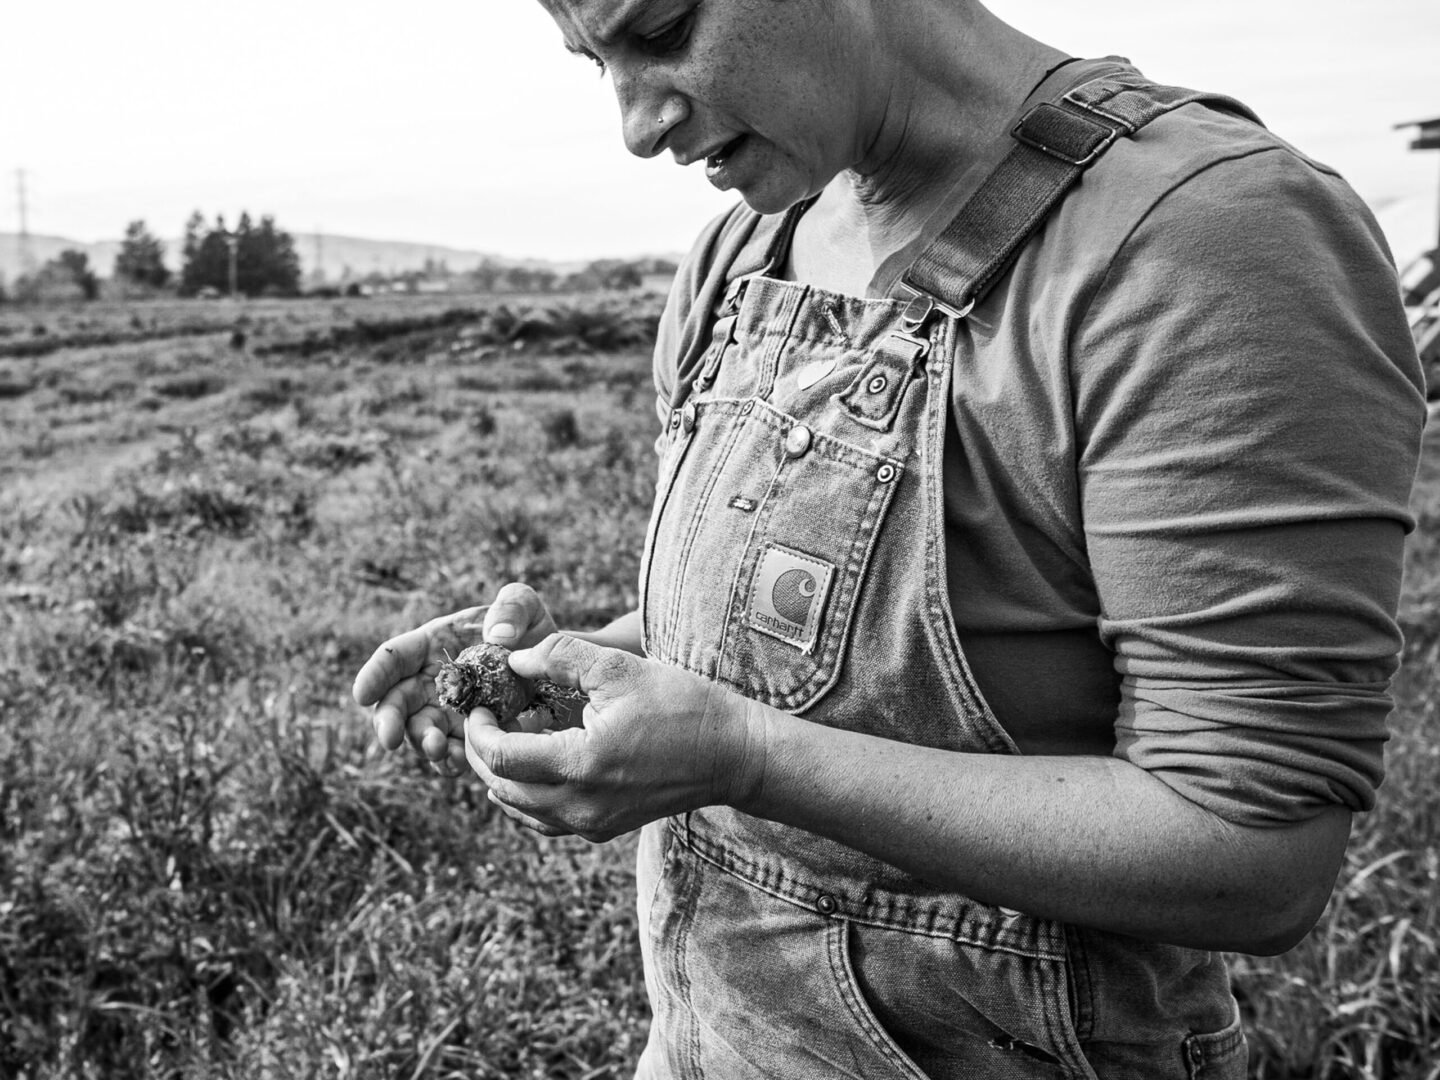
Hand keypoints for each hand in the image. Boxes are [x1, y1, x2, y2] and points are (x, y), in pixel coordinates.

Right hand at [352, 583, 559, 775]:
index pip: (394, 657)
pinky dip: (450, 761)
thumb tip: (498, 636)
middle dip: (388, 721)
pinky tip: (458, 764)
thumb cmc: (531, 633)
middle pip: (396, 702)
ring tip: (438, 749)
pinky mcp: (465, 739)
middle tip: (390, 739)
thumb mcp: (525, 608)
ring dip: (422, 744)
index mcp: (431, 645)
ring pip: (419, 733)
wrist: (554, 674)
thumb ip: (513, 606)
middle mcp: (431, 682)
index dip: (374, 674)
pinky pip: (450, 755)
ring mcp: (446, 714)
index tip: (362, 695)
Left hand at [464, 634, 764, 840]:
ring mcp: (591, 824)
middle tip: (480, 718)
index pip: (500, 757)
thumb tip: (513, 660)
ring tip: (502, 736)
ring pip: (520, 809)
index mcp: (581, 764)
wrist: (732, 754)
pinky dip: (526, 795)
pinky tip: (528, 769)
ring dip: (501, 775)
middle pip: (502, 788)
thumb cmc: (681, 705)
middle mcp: (580, 805)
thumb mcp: (619, 668)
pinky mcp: (603, 829)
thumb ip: (560, 656)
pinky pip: (545, 820)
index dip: (477, 729)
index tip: (477, 703)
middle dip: (481, 752)